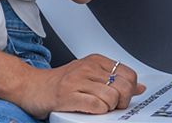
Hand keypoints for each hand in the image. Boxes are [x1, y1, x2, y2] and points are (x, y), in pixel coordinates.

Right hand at [17, 54, 144, 117]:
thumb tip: (139, 88)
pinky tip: (92, 110)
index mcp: (96, 60)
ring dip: (109, 108)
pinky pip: (95, 106)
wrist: (32, 87)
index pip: (128, 74)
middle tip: (114, 106)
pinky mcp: (69, 96)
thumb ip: (114, 80)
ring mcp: (78, 81)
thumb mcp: (90, 75)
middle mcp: (88, 68)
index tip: (124, 97)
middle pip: (123, 86)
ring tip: (101, 108)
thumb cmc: (60, 83)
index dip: (131, 90)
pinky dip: (98, 112)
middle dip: (123, 101)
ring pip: (111, 97)